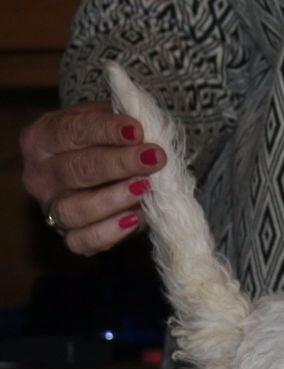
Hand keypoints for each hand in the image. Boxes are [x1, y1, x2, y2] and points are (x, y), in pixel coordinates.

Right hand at [20, 100, 166, 254]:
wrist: (103, 175)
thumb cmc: (105, 144)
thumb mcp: (107, 124)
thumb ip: (121, 125)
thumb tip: (146, 127)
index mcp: (42, 138)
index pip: (70, 131)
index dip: (105, 130)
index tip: (138, 130)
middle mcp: (39, 175)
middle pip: (76, 170)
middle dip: (119, 163)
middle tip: (155, 157)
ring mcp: (51, 209)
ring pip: (76, 209)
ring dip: (114, 199)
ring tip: (145, 187)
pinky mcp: (68, 236)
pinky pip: (84, 241)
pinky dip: (110, 233)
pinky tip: (135, 219)